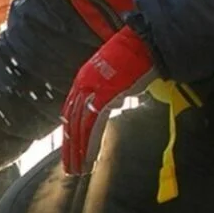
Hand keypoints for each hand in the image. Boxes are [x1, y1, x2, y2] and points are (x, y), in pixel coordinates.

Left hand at [61, 26, 154, 174]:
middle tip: (69, 169)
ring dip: (78, 152)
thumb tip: (114, 102)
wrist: (145, 42)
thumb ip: (110, 90)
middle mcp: (82, 86)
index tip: (69, 151)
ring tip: (78, 170)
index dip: (70, 133)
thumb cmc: (136, 57)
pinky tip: (90, 158)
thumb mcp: (116, 75)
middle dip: (70, 148)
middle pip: (71, 123)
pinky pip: (93, 125)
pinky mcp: (105, 96)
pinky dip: (90, 143)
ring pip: (79, 128)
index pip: (71, 113)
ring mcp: (92, 90)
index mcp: (83, 81)